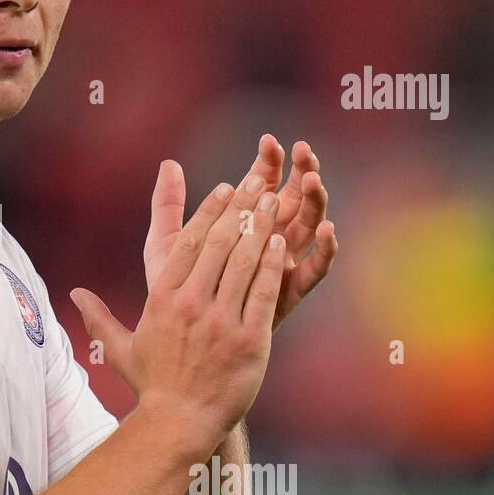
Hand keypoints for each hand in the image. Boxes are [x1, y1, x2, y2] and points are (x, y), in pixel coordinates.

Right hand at [71, 173, 284, 456]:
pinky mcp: (249, 340)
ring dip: (260, 228)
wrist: (179, 425)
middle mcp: (190, 305)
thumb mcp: (120, 348)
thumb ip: (98, 316)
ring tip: (274, 203)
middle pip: (219, 244)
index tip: (225, 189)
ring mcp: (220, 322)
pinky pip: (262, 293)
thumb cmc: (152, 387)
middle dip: (241, 208)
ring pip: (243, 263)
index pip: (189, 243)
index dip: (209, 211)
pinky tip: (281, 244)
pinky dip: (272, 266)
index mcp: (163, 299)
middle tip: (258, 183)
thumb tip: (73, 293)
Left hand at [145, 136, 337, 333]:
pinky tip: (328, 231)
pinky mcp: (288, 295)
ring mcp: (278, 268)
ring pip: (306, 229)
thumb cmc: (173, 300)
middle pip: (289, 200)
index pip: (260, 185)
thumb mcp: (165, 249)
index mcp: (238, 227)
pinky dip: (324, 251)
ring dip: (314, 204)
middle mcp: (263, 244)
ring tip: (313, 180)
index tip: (270, 141)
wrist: (183, 354)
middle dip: (298, 173)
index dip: (266, 163)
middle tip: (304, 151)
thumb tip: (168, 163)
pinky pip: (313, 271)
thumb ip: (169, 208)